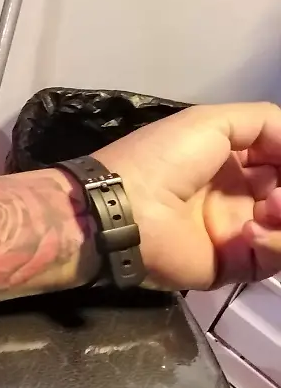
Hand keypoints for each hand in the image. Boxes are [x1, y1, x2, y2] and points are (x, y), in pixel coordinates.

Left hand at [92, 102, 280, 289]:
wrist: (123, 209)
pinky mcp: (231, 266)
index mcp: (232, 164)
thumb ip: (265, 123)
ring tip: (270, 207)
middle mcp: (237, 198)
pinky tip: (251, 230)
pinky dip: (275, 244)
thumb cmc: (163, 160)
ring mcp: (236, 234)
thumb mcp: (212, 121)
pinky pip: (272, 260)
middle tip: (278, 193)